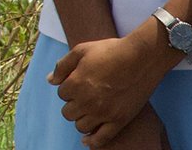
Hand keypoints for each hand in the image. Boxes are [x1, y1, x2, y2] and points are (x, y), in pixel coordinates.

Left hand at [51, 30, 177, 145]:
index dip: (68, 88)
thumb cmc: (110, 51)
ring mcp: (104, 113)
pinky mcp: (119, 120)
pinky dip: (93, 141)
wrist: (141, 58)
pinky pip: (101, 139)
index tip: (77, 83)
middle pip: (68, 112)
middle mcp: (87, 101)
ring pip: (81, 126)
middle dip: (73, 104)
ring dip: (81, 119)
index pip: (62, 94)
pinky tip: (88, 141)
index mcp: (76, 83)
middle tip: (82, 97)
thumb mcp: (81, 50)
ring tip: (88, 112)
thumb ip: (62, 66)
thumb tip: (50, 80)